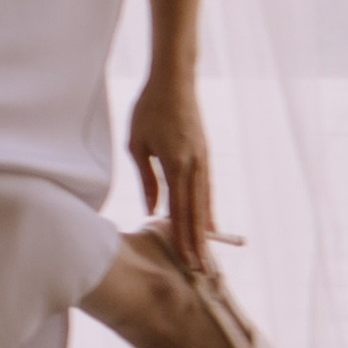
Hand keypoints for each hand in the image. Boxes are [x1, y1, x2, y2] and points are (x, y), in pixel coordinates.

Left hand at [127, 71, 217, 269]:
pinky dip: (208, 207)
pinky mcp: (205, 154)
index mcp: (175, 164)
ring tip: (208, 252)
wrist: (174, 79)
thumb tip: (153, 210)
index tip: (186, 260)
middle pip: (196, 212)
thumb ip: (146, 179)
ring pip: (204, 201)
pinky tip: (210, 222)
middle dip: (198, 242)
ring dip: (205, 228)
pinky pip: (207, 188)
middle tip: (202, 269)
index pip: (179, 210)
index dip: (183, 237)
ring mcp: (203, 160)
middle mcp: (194, 165)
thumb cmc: (149, 108)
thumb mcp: (137, 144)